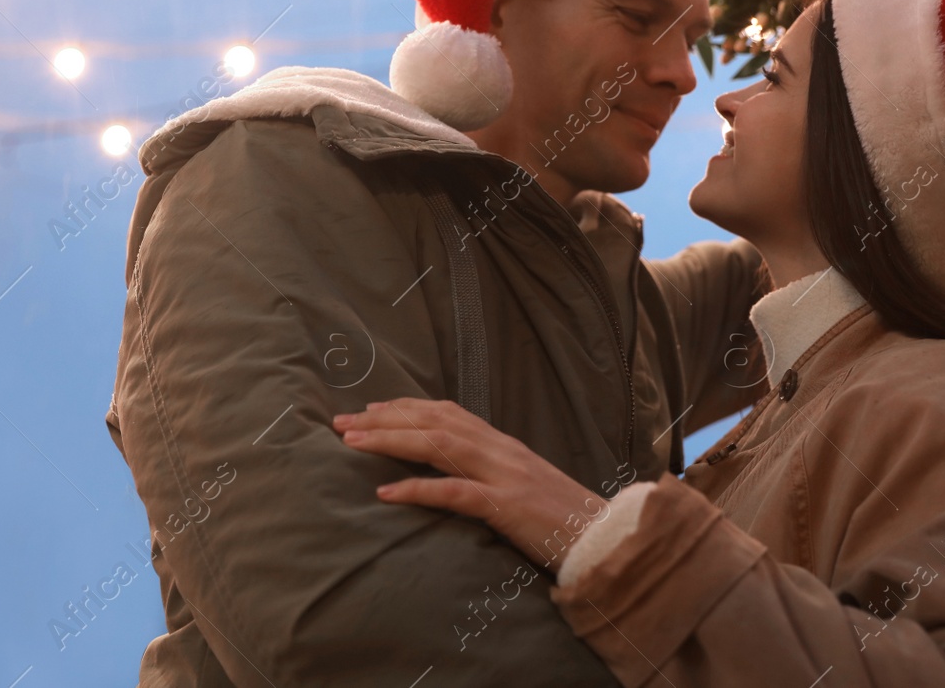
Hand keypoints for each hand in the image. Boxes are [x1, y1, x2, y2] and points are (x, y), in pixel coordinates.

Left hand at [333, 398, 608, 573]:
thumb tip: (454, 474)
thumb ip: (490, 474)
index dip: (405, 407)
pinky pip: (455, 493)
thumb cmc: (562, 519)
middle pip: (434, 421)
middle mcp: (501, 450)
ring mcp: (504, 475)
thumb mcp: (522, 487)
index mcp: (503, 445)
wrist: (603, 538)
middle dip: (384, 419)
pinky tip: (386, 492)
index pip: (447, 412)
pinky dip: (417, 489)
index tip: (369, 409)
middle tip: (341, 422)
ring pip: (438, 445)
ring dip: (390, 441)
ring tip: (352, 443)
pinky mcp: (507, 505)